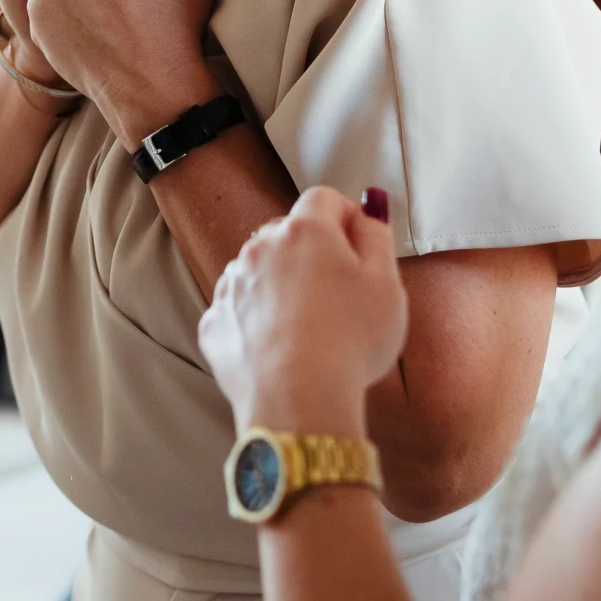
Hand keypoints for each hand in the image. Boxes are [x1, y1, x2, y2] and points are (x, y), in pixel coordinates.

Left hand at [199, 187, 406, 433]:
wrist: (299, 400)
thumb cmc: (350, 343)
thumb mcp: (386, 285)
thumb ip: (377, 237)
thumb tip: (368, 209)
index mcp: (304, 232)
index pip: (324, 200)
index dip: (345, 219)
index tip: (359, 247)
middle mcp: (259, 249)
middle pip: (287, 233)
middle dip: (312, 252)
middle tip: (339, 294)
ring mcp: (231, 286)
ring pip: (259, 271)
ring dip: (280, 285)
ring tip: (310, 328)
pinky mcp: (215, 323)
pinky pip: (239, 309)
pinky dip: (256, 321)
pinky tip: (282, 347)